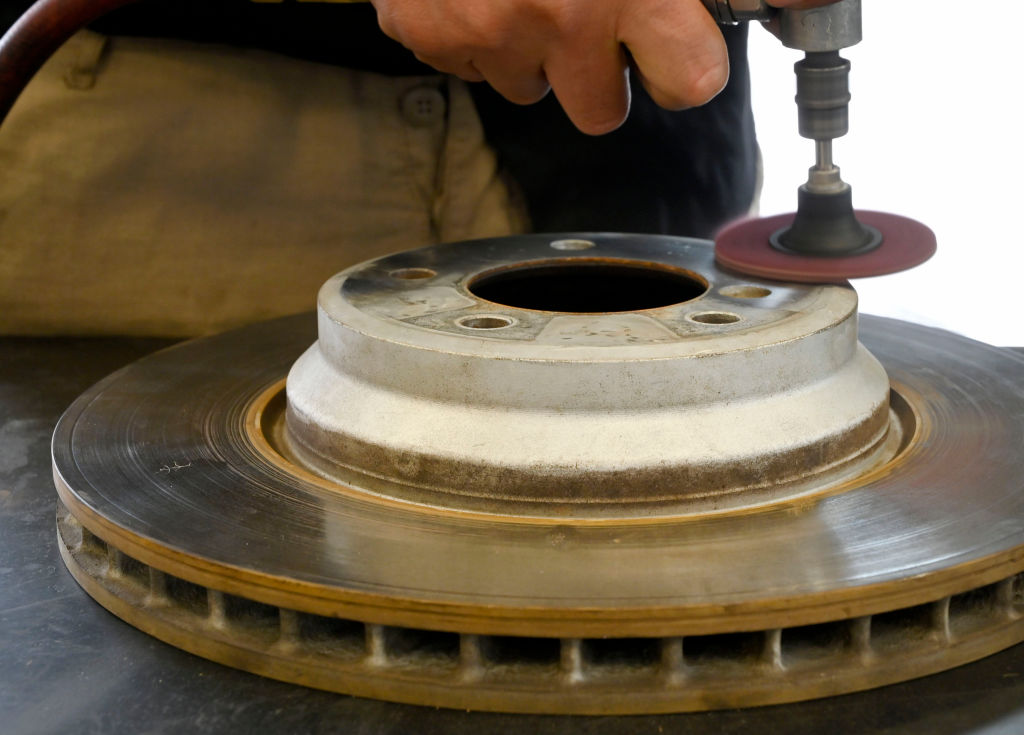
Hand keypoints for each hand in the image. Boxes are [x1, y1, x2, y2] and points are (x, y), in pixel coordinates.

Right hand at [371, 0, 838, 134]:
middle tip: (592, 11)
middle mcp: (562, 17)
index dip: (686, 63)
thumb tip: (809, 0)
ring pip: (531, 90)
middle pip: (602, 112)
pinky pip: (470, 65)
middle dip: (602, 71)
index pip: (690, 83)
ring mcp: (489, 32)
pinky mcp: (432, 33)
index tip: (679, 45)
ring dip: (536, 49)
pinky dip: (476, 31)